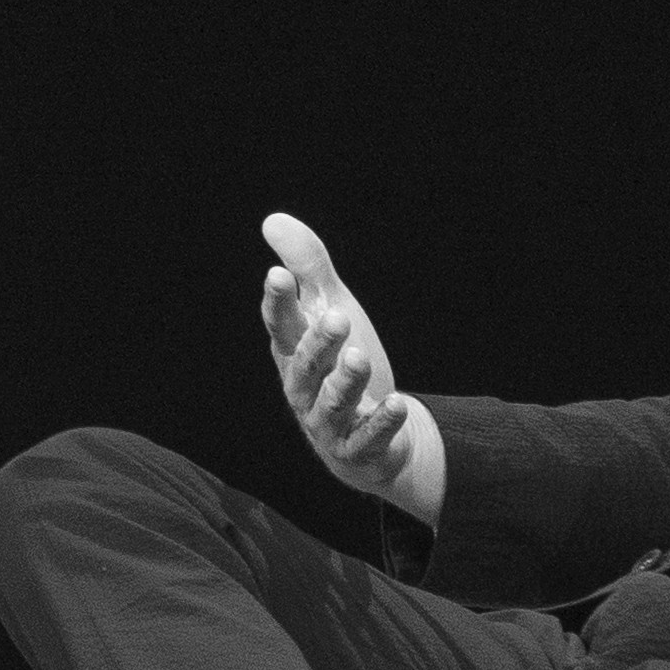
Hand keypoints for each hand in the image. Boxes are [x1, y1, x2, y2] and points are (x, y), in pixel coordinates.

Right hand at [259, 212, 445, 519]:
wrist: (368, 438)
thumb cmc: (338, 364)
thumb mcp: (328, 309)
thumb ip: (307, 267)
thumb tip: (273, 221)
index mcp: (293, 352)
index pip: (280, 325)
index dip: (278, 303)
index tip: (278, 275)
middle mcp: (304, 389)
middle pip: (305, 367)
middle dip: (318, 344)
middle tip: (337, 317)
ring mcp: (329, 423)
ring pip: (332, 405)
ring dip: (344, 383)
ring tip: (359, 358)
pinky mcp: (358, 448)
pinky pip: (367, 438)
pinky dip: (381, 423)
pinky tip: (397, 404)